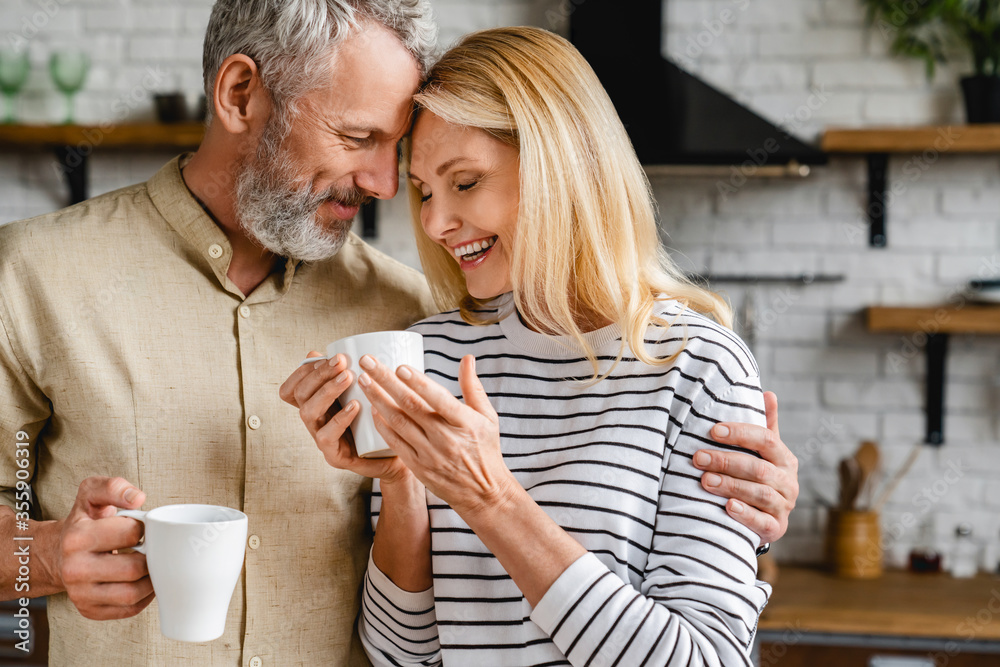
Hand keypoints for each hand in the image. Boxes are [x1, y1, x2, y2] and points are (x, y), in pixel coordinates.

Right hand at [59, 476, 153, 619]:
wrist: (57, 552)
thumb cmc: (83, 522)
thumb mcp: (91, 494)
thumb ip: (114, 487)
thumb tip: (137, 498)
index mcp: (76, 538)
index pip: (130, 533)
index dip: (144, 528)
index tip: (140, 528)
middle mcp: (74, 569)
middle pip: (134, 568)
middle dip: (150, 556)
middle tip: (150, 548)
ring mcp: (80, 594)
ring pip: (133, 593)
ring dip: (151, 579)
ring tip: (150, 565)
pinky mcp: (89, 610)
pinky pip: (129, 609)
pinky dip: (144, 596)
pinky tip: (142, 581)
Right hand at [279, 351, 410, 482]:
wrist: (395, 455)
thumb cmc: (377, 421)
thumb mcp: (364, 393)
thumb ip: (350, 375)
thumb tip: (338, 351)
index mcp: (316, 404)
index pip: (291, 388)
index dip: (301, 371)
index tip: (325, 356)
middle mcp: (314, 421)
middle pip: (300, 394)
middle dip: (319, 374)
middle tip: (341, 361)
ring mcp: (321, 438)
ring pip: (308, 412)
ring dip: (327, 391)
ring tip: (348, 377)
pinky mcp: (333, 455)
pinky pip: (325, 436)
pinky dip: (339, 418)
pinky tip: (354, 406)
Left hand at [356, 353, 517, 515]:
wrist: (482, 493)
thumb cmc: (485, 449)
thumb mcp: (488, 417)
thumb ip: (473, 386)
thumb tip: (467, 358)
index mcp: (464, 422)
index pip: (438, 398)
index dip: (418, 382)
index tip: (399, 367)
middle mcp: (445, 438)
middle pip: (410, 405)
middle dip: (385, 381)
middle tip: (366, 362)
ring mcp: (430, 454)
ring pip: (398, 422)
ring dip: (377, 400)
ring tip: (363, 381)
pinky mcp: (418, 466)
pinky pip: (395, 443)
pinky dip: (382, 426)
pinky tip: (371, 410)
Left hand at [694, 391, 797, 543]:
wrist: (764, 520)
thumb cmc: (757, 478)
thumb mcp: (763, 452)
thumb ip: (765, 426)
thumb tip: (768, 393)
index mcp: (785, 458)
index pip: (766, 439)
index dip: (740, 433)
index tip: (712, 430)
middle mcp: (789, 482)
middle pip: (758, 468)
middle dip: (726, 461)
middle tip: (698, 458)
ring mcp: (784, 506)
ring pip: (759, 493)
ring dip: (730, 485)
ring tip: (704, 480)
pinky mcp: (777, 528)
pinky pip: (763, 521)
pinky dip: (745, 513)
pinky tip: (727, 506)